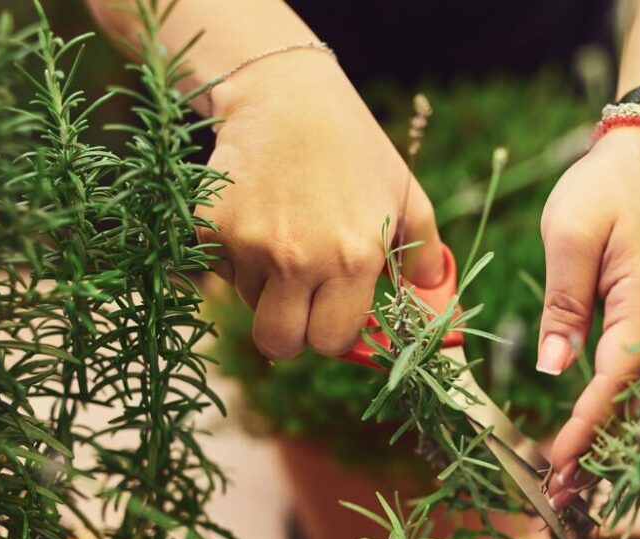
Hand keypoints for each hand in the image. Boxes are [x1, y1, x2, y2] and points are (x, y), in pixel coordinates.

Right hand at [199, 54, 444, 358]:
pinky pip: (220, 270)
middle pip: (280, 342)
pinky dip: (235, 257)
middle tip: (302, 299)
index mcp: (353, 258)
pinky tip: (258, 218)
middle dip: (292, 330)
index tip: (334, 312)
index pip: (332, 341)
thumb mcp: (406, 195)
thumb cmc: (356, 148)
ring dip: (266, 286)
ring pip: (249, 304)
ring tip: (286, 235)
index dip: (333, 332)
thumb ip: (426, 254)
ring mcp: (248, 242)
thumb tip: (431, 301)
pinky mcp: (208, 225)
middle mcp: (299, 258)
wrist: (288, 96)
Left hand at [538, 126, 639, 508]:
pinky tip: (603, 437)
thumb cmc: (607, 185)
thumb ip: (563, 305)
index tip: (556, 463)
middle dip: (602, 452)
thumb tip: (553, 370)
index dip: (587, 428)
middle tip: (560, 497)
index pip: (617, 382)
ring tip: (576, 483)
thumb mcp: (568, 233)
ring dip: (616, 440)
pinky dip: (628, 412)